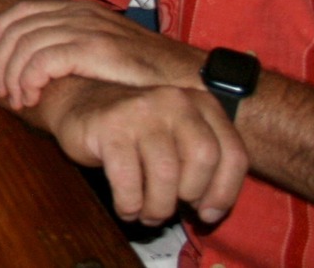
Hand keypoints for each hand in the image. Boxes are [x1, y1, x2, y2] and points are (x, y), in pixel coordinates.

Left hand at [0, 0, 201, 110]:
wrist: (193, 80)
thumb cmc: (150, 75)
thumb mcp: (108, 51)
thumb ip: (77, 49)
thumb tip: (44, 63)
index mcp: (81, 9)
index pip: (24, 10)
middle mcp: (80, 13)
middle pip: (19, 27)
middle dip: (0, 57)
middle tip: (2, 87)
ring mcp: (88, 29)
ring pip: (26, 45)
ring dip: (13, 74)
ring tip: (17, 99)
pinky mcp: (95, 49)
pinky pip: (43, 60)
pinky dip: (29, 78)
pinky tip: (32, 98)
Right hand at [43, 78, 247, 225]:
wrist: (80, 104)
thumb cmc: (137, 132)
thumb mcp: (179, 139)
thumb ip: (202, 166)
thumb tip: (210, 212)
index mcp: (201, 104)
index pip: (232, 153)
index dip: (224, 192)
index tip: (206, 212)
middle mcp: (175, 101)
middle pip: (204, 159)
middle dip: (189, 196)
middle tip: (170, 208)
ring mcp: (141, 110)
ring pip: (166, 174)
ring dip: (157, 207)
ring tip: (147, 213)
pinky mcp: (109, 126)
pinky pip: (128, 180)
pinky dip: (129, 204)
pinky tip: (126, 206)